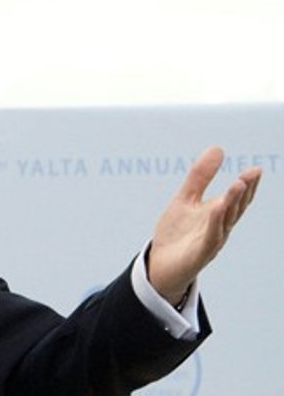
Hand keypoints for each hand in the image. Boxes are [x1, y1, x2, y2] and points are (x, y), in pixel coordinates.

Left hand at [149, 147, 261, 303]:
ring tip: (238, 184)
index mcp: (218, 215)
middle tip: (252, 174)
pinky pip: (210, 236)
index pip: (237, 199)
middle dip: (244, 191)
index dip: (247, 185)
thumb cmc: (176, 233)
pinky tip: (218, 207)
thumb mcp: (186, 199)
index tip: (256, 170)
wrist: (159, 265)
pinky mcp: (199, 254)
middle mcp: (219, 228)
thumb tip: (218, 148)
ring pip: (225, 221)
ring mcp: (210, 242)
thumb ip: (200, 177)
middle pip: (235, 208)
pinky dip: (215, 222)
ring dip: (232, 202)